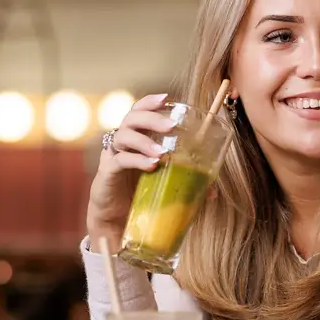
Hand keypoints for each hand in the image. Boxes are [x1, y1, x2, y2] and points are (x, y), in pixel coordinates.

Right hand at [85, 93, 175, 250]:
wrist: (114, 221)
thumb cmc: (138, 196)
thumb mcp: (162, 184)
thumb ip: (184, 183)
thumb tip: (213, 191)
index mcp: (134, 139)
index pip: (138, 111)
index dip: (150, 102)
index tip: (166, 98)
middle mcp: (121, 143)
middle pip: (131, 118)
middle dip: (152, 118)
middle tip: (172, 126)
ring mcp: (111, 157)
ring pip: (123, 136)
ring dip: (144, 141)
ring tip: (162, 153)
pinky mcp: (107, 173)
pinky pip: (120, 160)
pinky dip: (137, 160)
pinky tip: (152, 166)